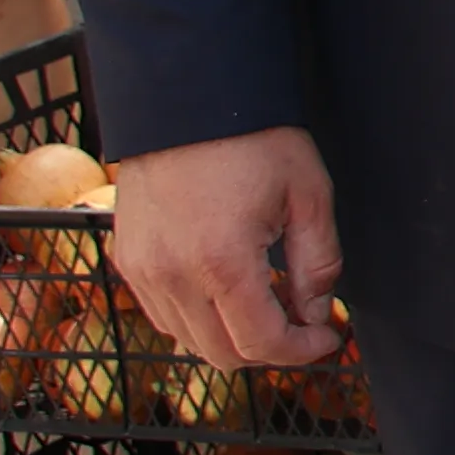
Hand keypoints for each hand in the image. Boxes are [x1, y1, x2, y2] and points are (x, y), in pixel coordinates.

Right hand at [111, 127, 345, 370]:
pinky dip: (198, 319)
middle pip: (222, 354)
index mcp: (221, 262)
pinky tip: (228, 291)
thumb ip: (318, 263)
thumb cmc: (252, 140)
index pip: (261, 342)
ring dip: (232, 337)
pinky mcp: (127, 259)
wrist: (188, 100)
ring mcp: (142, 270)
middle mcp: (172, 275)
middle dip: (270, 349)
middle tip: (303, 324)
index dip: (301, 351)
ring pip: (189, 340)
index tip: (327, 337)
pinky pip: (162, 314)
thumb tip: (317, 312)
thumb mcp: (308, 195)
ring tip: (269, 305)